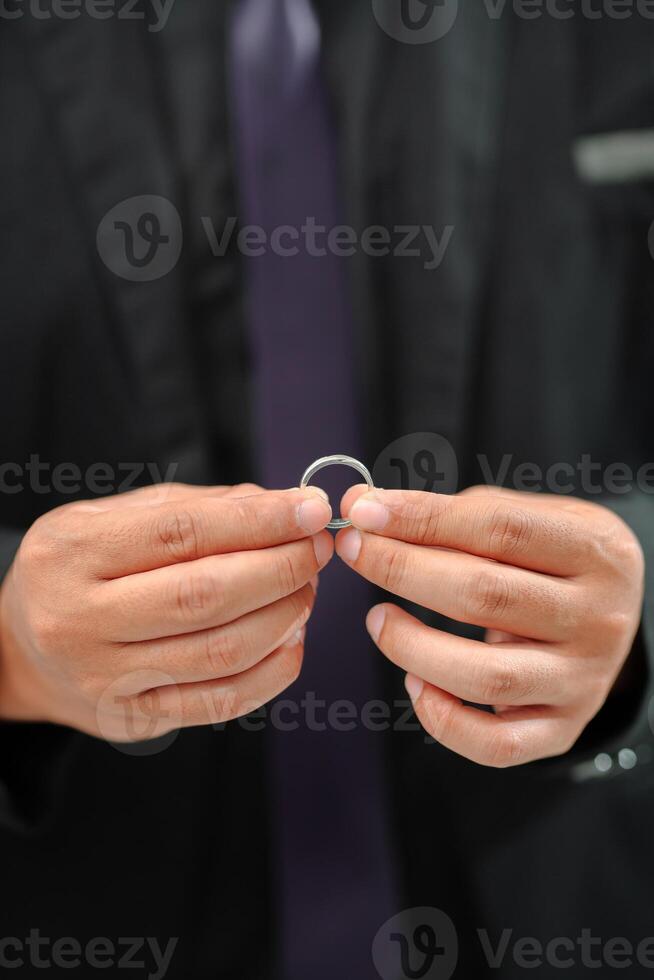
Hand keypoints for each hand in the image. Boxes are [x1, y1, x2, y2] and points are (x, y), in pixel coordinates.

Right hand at [0, 482, 332, 740]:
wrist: (21, 650)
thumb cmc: (80, 568)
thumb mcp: (115, 516)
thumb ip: (196, 506)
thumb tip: (280, 505)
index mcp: (73, 552)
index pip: (182, 532)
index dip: (258, 520)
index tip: (311, 507)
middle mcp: (81, 619)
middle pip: (205, 596)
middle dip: (281, 567)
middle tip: (317, 547)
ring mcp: (107, 679)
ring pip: (222, 652)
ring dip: (286, 615)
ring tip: (307, 586)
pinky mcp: (135, 719)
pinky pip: (221, 702)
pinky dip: (274, 670)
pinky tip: (293, 636)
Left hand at [336, 485, 644, 766]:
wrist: (613, 614)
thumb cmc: (552, 558)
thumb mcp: (528, 518)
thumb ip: (452, 514)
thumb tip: (366, 510)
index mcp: (595, 551)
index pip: (500, 528)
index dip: (423, 518)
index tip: (364, 513)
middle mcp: (598, 618)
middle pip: (486, 595)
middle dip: (402, 570)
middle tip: (355, 551)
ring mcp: (583, 680)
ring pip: (487, 675)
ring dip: (413, 646)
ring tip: (378, 619)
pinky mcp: (563, 728)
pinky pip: (497, 743)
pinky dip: (444, 720)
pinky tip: (414, 682)